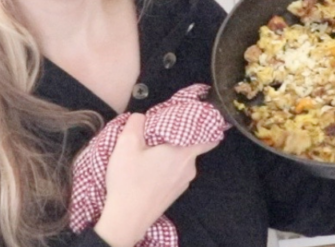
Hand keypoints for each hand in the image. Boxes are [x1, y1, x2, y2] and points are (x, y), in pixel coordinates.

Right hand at [93, 113, 218, 246]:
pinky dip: (164, 168)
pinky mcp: (174, 194)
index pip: (208, 136)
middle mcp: (188, 168)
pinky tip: (146, 170)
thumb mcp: (126, 144)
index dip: (206, 125)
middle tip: (156, 133)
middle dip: (176, 138)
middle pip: (190, 146)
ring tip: (146, 153)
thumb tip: (141, 117)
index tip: (198, 116)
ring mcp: (183, 183)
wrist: (127, 218)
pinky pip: (174, 174)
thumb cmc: (129, 181)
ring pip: (180, 161)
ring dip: (168, 155)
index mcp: (183, 152)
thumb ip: (136, 123)